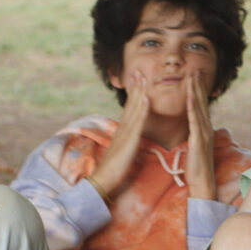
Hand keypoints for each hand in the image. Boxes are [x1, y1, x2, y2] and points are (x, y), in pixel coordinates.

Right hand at [92, 70, 149, 196]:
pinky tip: (147, 97)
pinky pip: (137, 122)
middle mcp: (123, 128)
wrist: (104, 180)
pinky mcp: (130, 140)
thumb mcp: (123, 152)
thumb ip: (128, 142)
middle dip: (135, 86)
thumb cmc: (114, 170)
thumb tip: (132, 139)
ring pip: (134, 108)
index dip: (133, 93)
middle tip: (138, 69)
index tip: (136, 79)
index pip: (129, 108)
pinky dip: (142, 109)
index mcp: (122, 131)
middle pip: (130, 103)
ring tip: (143, 76)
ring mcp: (126, 132)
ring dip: (139, 91)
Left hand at [185, 72, 216, 199]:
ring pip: (199, 108)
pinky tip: (190, 96)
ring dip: (196, 91)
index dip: (198, 91)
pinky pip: (195, 120)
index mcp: (204, 130)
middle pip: (202, 103)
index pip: (201, 107)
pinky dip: (193, 107)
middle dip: (198, 86)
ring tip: (193, 77)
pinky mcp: (198, 140)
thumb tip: (192, 128)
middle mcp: (206, 129)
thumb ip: (194, 135)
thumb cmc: (196, 168)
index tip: (195, 78)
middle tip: (195, 70)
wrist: (202, 183)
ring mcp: (204, 134)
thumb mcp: (195, 147)